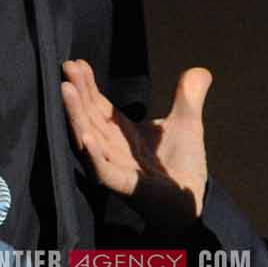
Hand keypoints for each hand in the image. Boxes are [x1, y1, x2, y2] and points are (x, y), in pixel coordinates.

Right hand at [59, 59, 211, 227]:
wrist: (192, 204)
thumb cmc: (182, 168)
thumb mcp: (187, 124)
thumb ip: (188, 98)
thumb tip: (202, 70)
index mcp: (121, 133)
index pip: (98, 105)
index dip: (87, 84)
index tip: (76, 62)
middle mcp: (112, 148)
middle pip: (89, 117)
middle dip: (77, 93)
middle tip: (65, 66)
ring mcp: (116, 168)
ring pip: (89, 140)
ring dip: (76, 116)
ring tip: (65, 91)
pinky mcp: (127, 188)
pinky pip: (104, 171)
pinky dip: (94, 154)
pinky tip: (85, 136)